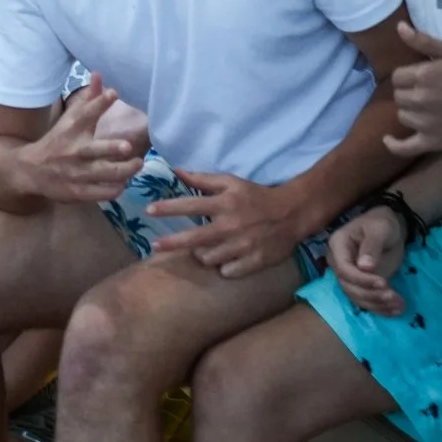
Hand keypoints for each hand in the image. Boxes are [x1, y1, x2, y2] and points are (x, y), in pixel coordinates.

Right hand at [19, 75, 146, 203]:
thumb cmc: (58, 141)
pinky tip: (123, 183)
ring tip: (138, 163)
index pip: (85, 113)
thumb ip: (88, 99)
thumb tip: (99, 74)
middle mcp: (74, 150)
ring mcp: (76, 173)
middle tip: (128, 146)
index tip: (113, 93)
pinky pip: (101, 193)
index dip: (99, 103)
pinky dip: (115, 189)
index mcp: (71, 129)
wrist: (30, 170)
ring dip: (124, 171)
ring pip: (103, 174)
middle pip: (94, 149)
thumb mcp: (69, 119)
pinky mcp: (78, 192)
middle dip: (112, 148)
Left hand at [148, 170, 308, 277]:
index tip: (149, 210)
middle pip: (194, 238)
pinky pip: (227, 271)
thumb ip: (203, 179)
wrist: (291, 214)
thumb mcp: (231, 182)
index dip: (168, 208)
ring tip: (206, 248)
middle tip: (155, 246)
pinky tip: (226, 259)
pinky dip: (224, 267)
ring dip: (203, 254)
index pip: (190, 205)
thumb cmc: (256, 196)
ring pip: (209, 258)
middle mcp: (230, 226)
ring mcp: (242, 246)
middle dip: (172, 243)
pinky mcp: (253, 262)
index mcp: (224, 204)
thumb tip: (177, 171)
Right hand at [327, 204, 409, 315]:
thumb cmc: (382, 223)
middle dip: (371, 295)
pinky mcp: (361, 285)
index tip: (383, 283)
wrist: (390, 229)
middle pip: (348, 286)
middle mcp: (339, 263)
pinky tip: (396, 310)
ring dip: (377, 304)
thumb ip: (372, 246)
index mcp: (338, 245)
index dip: (361, 279)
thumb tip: (364, 267)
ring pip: (357, 297)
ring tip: (399, 305)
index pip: (343, 269)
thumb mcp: (380, 229)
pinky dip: (381, 308)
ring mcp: (349, 276)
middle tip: (393, 296)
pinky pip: (366, 300)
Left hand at [387, 21, 441, 153]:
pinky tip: (387, 140)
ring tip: (426, 108)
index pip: (397, 77)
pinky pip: (406, 147)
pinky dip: (394, 145)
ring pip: (402, 116)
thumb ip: (423, 41)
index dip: (407, 76)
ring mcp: (425, 123)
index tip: (420, 77)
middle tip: (427, 92)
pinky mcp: (433, 141)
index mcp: (423, 76)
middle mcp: (420, 100)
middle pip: (399, 96)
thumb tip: (399, 28)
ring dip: (410, 111)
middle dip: (409, 92)